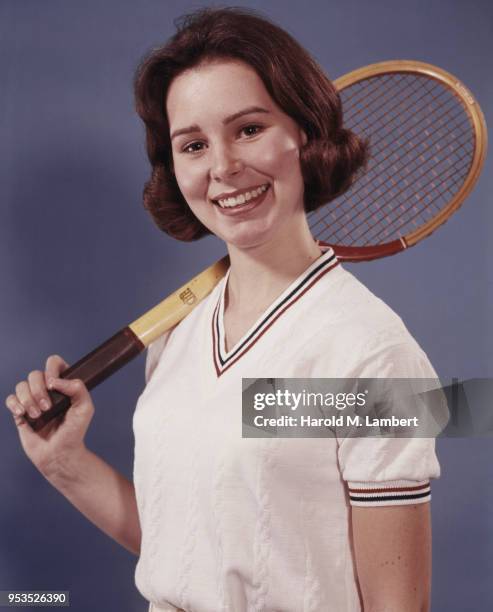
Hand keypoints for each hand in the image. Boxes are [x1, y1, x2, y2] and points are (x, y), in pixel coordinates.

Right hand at [5, 354, 94, 478]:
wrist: (60, 454)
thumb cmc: (75, 432)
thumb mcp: (85, 408)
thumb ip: (77, 388)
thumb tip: (54, 381)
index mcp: (64, 385)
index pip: (54, 363)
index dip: (52, 368)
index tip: (53, 383)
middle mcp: (47, 390)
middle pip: (35, 374)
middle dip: (38, 390)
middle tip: (47, 407)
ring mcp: (33, 400)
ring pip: (21, 385)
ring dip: (28, 399)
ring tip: (38, 415)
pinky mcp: (21, 412)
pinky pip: (11, 399)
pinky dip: (15, 404)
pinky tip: (23, 414)